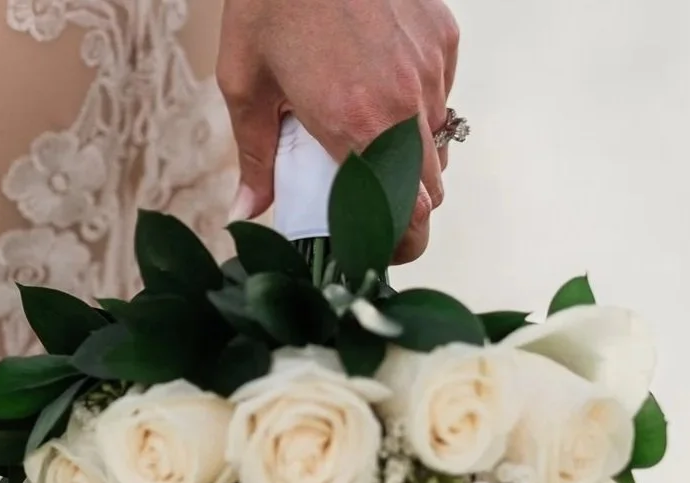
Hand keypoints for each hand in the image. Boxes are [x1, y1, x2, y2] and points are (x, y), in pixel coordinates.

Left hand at [218, 0, 459, 261]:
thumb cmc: (270, 4)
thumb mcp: (246, 85)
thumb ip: (255, 157)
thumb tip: (247, 210)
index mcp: (356, 126)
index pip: (408, 215)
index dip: (400, 244)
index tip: (377, 251)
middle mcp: (404, 103)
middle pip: (431, 189)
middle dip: (404, 208)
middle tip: (366, 207)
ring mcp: (430, 69)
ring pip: (438, 143)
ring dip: (410, 160)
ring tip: (367, 147)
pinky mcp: (443, 39)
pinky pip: (441, 95)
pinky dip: (417, 108)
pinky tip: (377, 91)